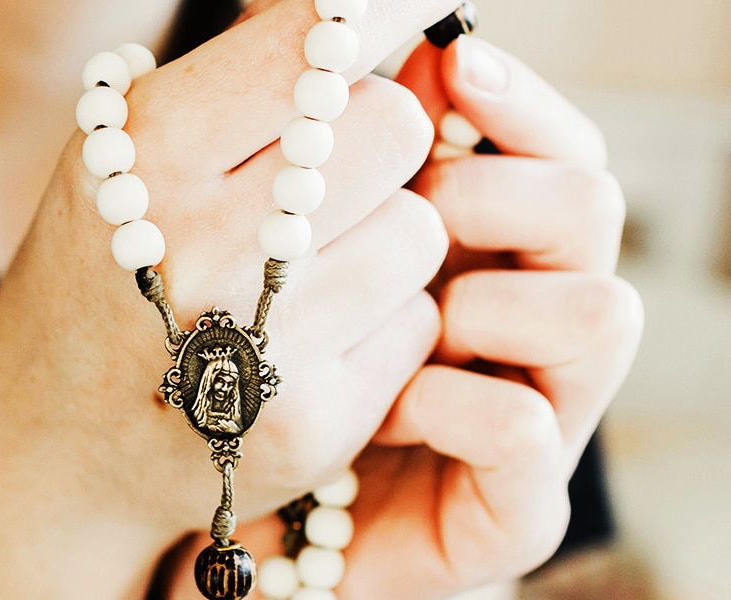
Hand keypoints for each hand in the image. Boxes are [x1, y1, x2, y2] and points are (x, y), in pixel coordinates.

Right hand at [0, 0, 464, 597]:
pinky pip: (415, 322)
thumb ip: (221, 86)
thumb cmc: (87, 290)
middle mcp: (202, 243)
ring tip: (309, 269)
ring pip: (420, 228)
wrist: (52, 455)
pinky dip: (381, 320)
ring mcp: (260, 344)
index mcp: (147, 153)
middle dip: (377, 139)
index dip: (369, 22)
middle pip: (392, 126)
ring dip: (384, 236)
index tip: (400, 16)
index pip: (313, 44)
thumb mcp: (111, 166)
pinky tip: (313, 338)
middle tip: (332, 172)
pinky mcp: (311, 424)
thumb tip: (348, 18)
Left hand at [159, 35, 641, 599]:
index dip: (512, 102)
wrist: (214, 499)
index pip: (553, 143)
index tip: (451, 68)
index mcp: (485, 241)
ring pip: (601, 312)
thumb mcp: (283, 240)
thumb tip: (392, 45)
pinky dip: (458, 403)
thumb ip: (341, 150)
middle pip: (591, 208)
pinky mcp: (514, 505)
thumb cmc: (250, 356)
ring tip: (410, 318)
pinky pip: (528, 431)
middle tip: (422, 200)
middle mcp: (528, 317)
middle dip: (501, 189)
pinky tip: (392, 408)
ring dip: (491, 299)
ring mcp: (537, 411)